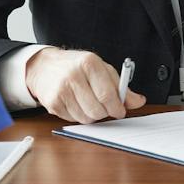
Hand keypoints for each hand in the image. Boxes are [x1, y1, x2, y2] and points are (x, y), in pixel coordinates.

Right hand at [25, 48, 144, 123]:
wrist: (45, 67)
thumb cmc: (78, 67)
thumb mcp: (102, 69)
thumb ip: (121, 86)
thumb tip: (138, 101)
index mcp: (89, 63)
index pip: (107, 94)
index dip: (117, 107)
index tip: (120, 111)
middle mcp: (73, 76)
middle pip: (96, 109)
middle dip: (105, 113)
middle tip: (106, 108)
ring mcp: (60, 90)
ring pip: (85, 118)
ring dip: (92, 116)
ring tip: (91, 104)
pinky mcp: (51, 103)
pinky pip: (72, 120)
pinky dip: (79, 116)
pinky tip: (77, 104)